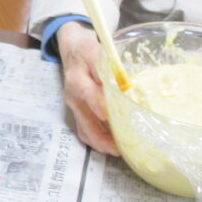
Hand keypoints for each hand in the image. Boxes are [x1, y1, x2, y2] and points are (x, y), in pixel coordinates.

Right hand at [59, 21, 118, 155]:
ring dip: (100, 141)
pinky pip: (83, 131)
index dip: (99, 105)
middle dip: (101, 134)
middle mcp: (73, 94)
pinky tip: (110, 146)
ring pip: (84, 128)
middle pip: (85, 118)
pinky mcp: (76, 112)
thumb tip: (129, 84)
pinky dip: (96, 141)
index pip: (88, 93)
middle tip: (118, 146)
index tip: (109, 115)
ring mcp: (73, 105)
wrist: (72, 50)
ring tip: (117, 150)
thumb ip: (111, 66)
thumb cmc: (88, 51)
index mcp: (78, 77)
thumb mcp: (99, 51)